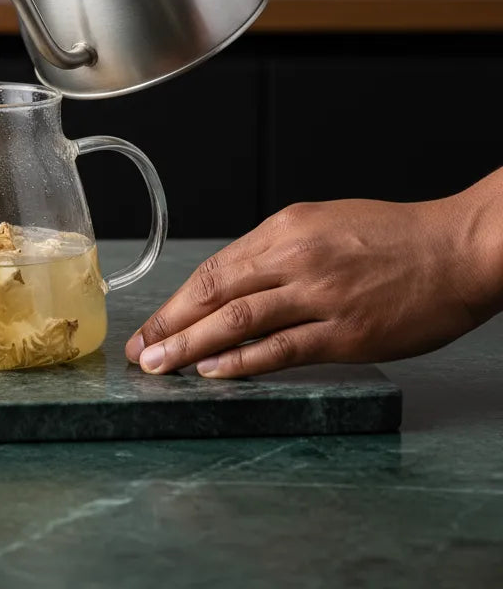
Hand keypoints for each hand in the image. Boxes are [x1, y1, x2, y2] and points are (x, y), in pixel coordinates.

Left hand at [125, 191, 502, 378]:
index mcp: (284, 229)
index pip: (214, 270)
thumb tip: (234, 283)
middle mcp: (293, 258)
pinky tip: (213, 373)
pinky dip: (241, 362)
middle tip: (140, 352)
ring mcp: (319, 296)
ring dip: (191, 347)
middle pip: (213, 294)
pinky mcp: (345, 333)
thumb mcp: (322, 224)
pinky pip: (281, 349)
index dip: (176, 302)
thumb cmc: (391, 237)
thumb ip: (276, 252)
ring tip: (160, 367)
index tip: (153, 324)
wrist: (456, 249)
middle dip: (170, 326)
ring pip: (237, 322)